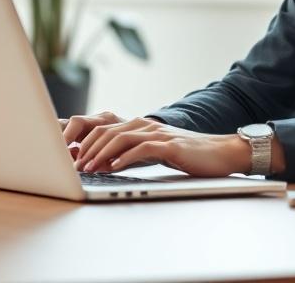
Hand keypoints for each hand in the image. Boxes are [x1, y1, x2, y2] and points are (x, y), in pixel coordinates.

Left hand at [62, 113, 250, 177]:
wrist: (222, 153)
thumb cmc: (189, 155)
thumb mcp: (157, 151)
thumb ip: (136, 152)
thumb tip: (108, 163)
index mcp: (142, 125)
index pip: (105, 128)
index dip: (86, 142)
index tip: (72, 159)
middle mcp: (147, 125)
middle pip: (107, 131)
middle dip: (87, 148)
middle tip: (74, 166)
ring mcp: (159, 134)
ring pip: (120, 138)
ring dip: (100, 154)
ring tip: (88, 169)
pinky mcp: (170, 145)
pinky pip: (141, 149)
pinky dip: (123, 159)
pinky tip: (112, 168)